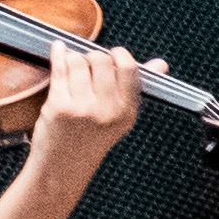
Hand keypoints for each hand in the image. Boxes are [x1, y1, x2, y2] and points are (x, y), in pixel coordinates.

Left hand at [30, 38, 147, 164]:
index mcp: (126, 113)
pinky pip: (60, 67)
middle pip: (101, 60)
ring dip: (73, 58)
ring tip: (72, 68)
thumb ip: (138, 87)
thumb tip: (161, 65)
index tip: (113, 55)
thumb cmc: (89, 139)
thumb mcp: (119, 118)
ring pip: (78, 60)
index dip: (119, 55)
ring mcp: (82, 109)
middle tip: (88, 65)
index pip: (128, 68)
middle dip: (93, 57)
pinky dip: (58, 54)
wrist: (63, 167)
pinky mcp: (59, 106)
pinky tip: (58, 50)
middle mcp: (107, 111)